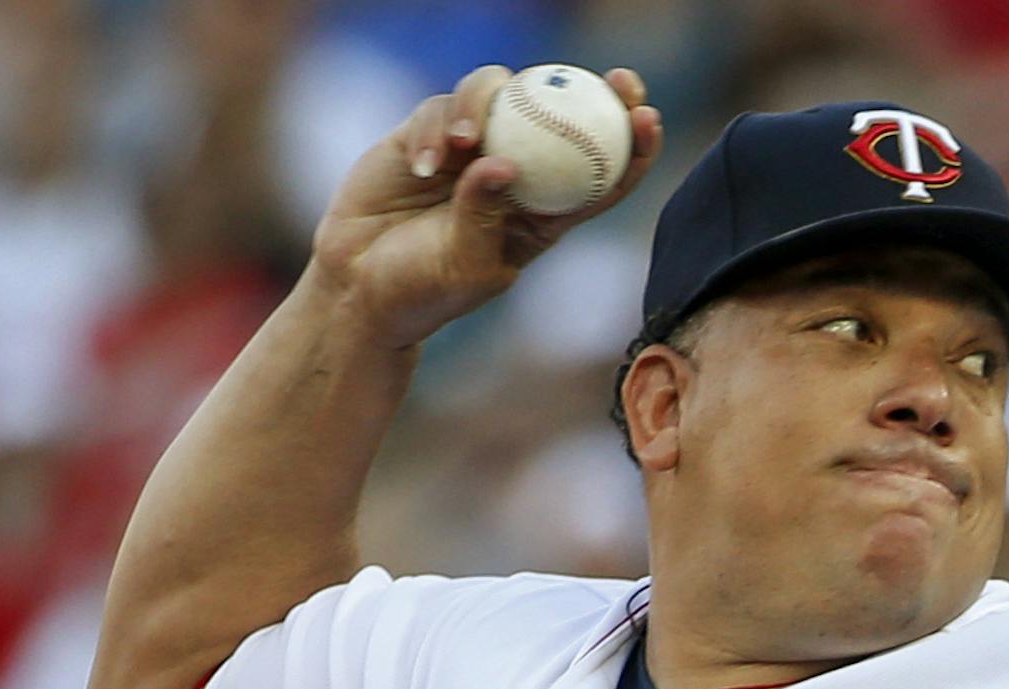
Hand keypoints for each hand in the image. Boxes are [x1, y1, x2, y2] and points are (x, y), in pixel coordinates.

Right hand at [311, 65, 662, 349]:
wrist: (361, 285)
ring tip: (464, 142)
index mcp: (545, 214)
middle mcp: (516, 174)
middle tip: (611, 78)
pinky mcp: (428, 134)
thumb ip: (484, 216)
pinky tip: (424, 164)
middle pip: (562, 117)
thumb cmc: (425, 290)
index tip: (648, 116)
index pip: (602, 175)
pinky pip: (441, 109)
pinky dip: (435, 128)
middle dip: (595, 90)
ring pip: (498, 95)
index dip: (632, 143)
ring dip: (486, 104)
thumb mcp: (464, 266)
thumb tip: (503, 164)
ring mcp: (472, 149)